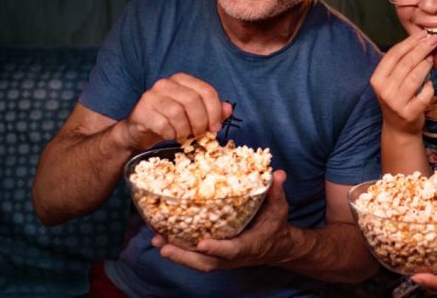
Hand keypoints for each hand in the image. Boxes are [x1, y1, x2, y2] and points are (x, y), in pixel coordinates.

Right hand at [120, 73, 231, 150]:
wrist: (141, 130)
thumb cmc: (171, 120)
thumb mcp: (194, 114)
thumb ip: (212, 110)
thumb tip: (228, 109)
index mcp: (182, 79)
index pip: (206, 91)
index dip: (215, 111)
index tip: (216, 127)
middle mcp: (166, 83)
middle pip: (192, 100)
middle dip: (201, 121)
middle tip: (200, 134)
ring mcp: (152, 96)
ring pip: (177, 112)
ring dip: (185, 130)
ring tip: (184, 135)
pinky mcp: (142, 111)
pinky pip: (163, 124)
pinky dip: (171, 134)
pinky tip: (170, 135)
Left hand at [152, 170, 294, 271]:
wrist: (276, 246)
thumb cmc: (275, 225)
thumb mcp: (279, 208)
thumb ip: (276, 192)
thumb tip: (278, 174)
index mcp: (250, 245)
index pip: (233, 250)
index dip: (217, 248)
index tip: (202, 243)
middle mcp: (233, 256)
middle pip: (206, 262)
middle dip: (184, 256)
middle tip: (164, 246)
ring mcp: (223, 259)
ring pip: (197, 262)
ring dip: (176, 254)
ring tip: (157, 241)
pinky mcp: (215, 256)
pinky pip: (194, 257)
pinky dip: (178, 251)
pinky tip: (161, 239)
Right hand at [370, 31, 436, 135]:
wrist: (398, 128)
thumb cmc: (397, 97)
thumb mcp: (390, 80)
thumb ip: (399, 62)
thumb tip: (419, 38)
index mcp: (377, 79)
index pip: (394, 55)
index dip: (409, 42)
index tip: (423, 34)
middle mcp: (384, 90)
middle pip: (406, 63)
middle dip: (422, 49)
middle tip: (433, 40)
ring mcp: (396, 103)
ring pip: (415, 77)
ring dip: (426, 64)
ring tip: (432, 57)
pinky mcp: (409, 113)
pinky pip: (424, 95)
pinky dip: (429, 87)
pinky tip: (430, 83)